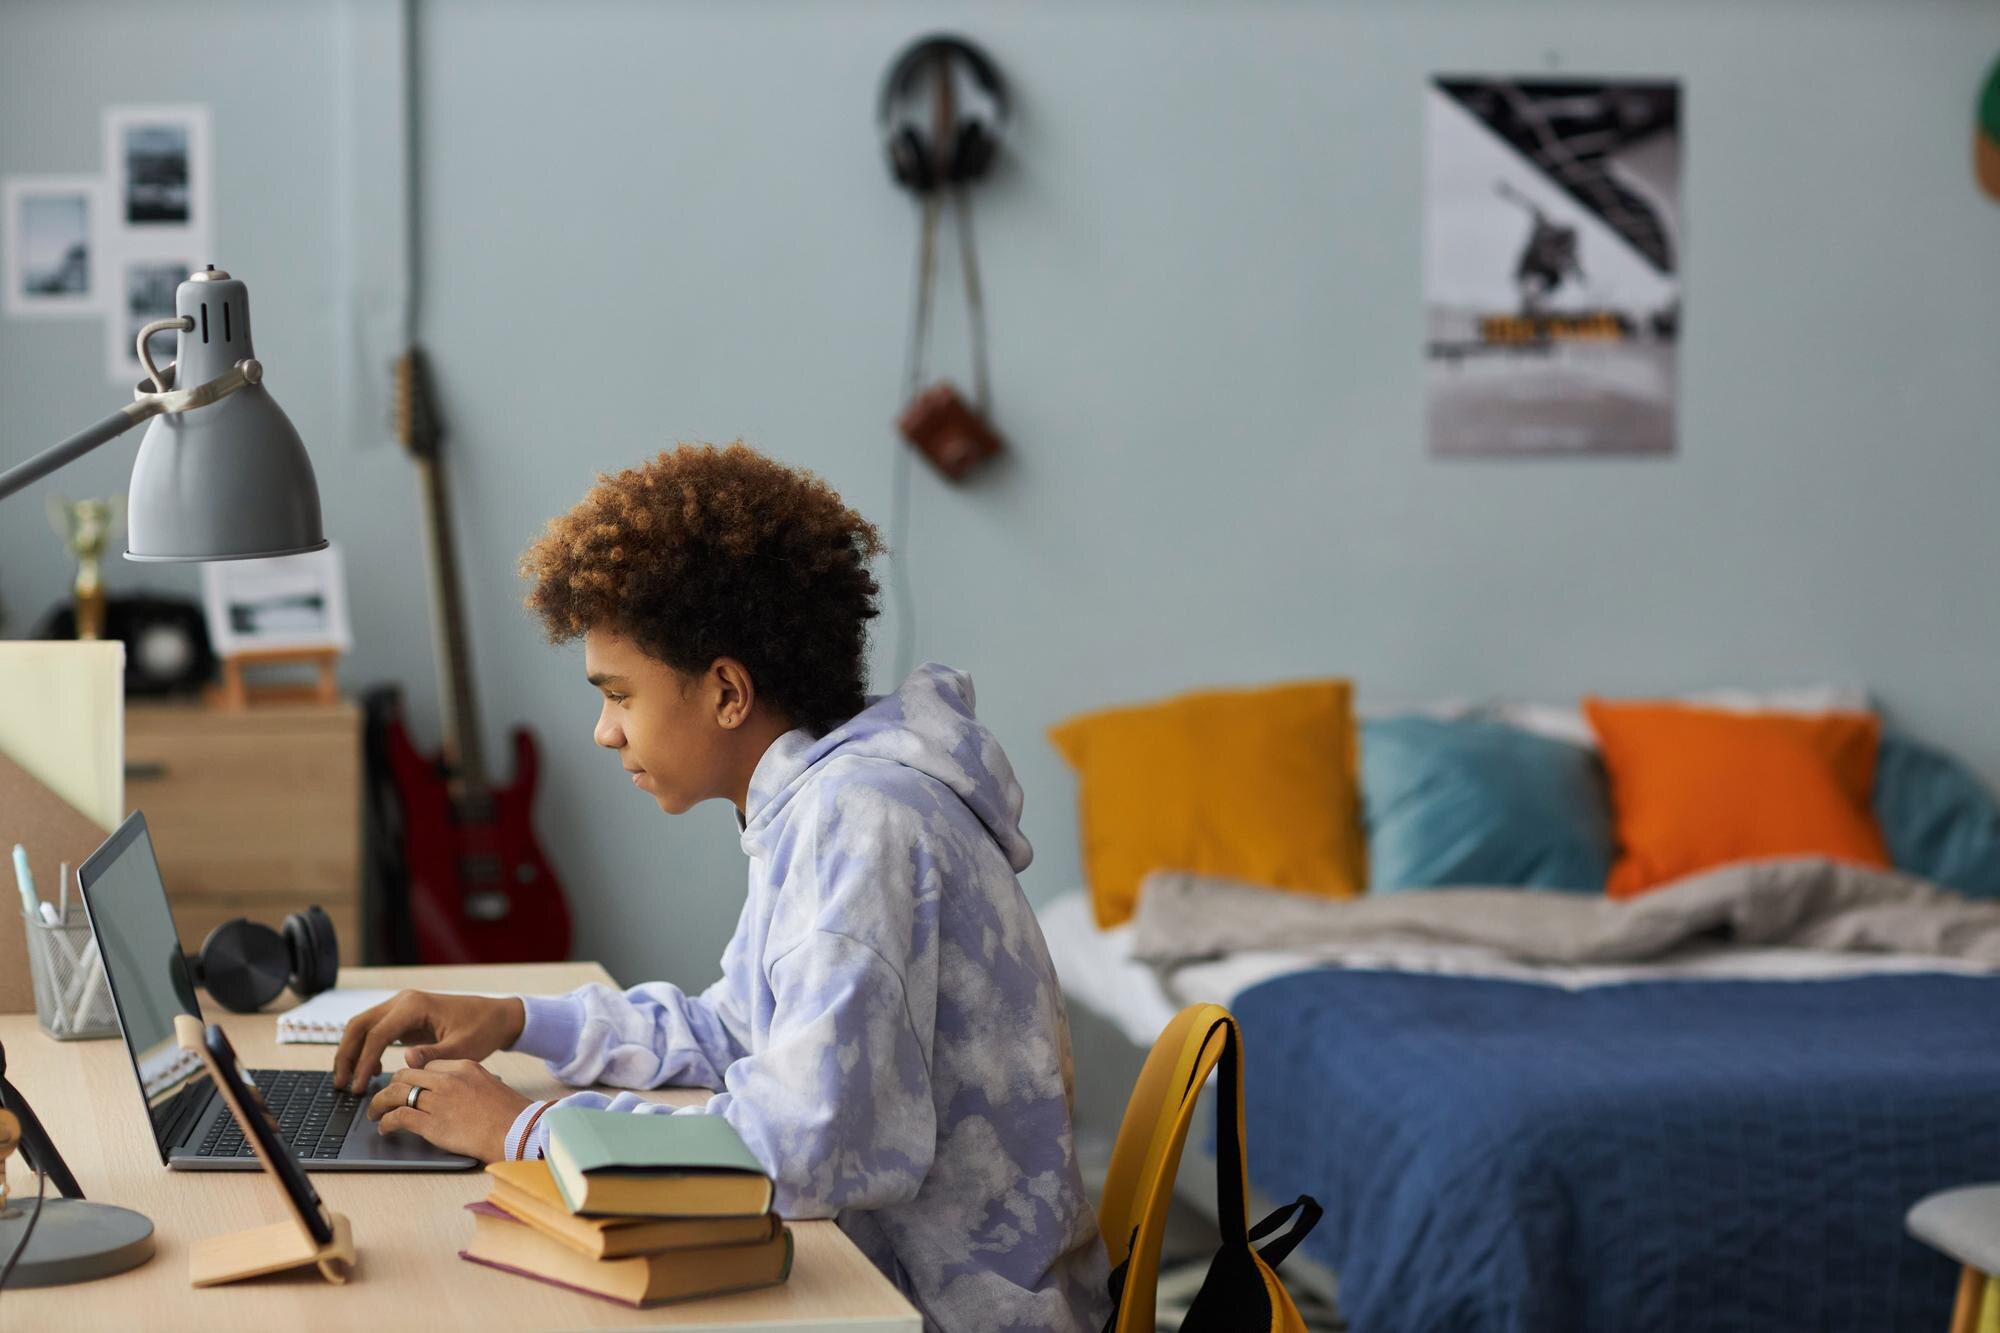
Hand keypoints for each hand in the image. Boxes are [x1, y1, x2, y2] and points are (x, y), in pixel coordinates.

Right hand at [332, 989, 526, 1094]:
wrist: (497, 1016)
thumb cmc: (482, 1030)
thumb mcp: (463, 1048)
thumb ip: (434, 1055)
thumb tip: (406, 1061)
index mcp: (415, 1006)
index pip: (377, 1035)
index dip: (364, 1062)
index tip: (360, 1087)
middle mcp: (403, 1001)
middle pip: (359, 1025)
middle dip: (346, 1055)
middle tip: (341, 1085)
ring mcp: (401, 1007)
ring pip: (363, 1027)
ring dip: (351, 1052)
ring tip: (348, 1082)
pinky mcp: (404, 1016)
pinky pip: (375, 1031)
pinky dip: (366, 1049)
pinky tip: (373, 1072)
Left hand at [367, 1060, 531, 1163]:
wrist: (518, 1131)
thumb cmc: (510, 1114)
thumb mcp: (488, 1084)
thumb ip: (466, 1082)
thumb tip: (447, 1091)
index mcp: (463, 1066)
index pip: (425, 1066)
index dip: (411, 1078)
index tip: (406, 1087)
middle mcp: (448, 1079)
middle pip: (405, 1076)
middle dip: (390, 1087)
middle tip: (384, 1099)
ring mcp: (438, 1101)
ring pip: (395, 1094)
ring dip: (379, 1103)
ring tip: (374, 1113)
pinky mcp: (432, 1124)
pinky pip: (399, 1117)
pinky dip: (386, 1122)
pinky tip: (384, 1128)